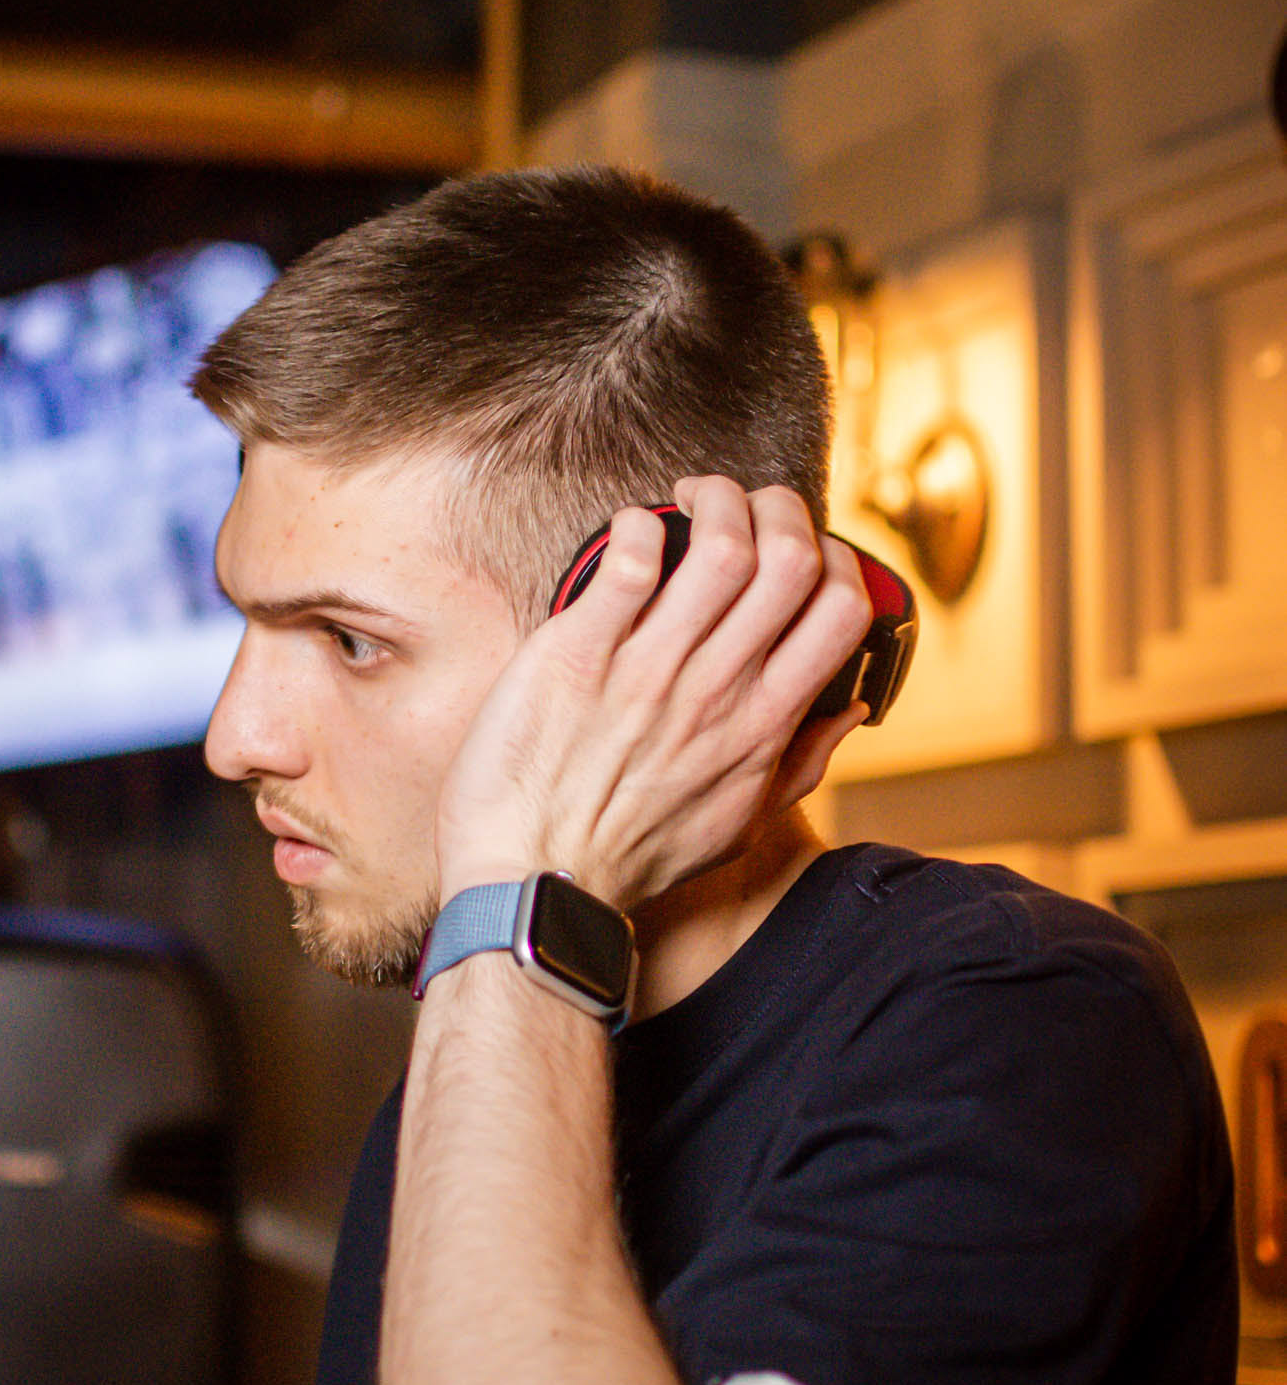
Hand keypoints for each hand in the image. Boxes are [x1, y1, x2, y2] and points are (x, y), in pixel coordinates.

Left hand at [434, 478, 872, 907]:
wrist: (533, 885)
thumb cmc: (629, 859)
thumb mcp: (739, 825)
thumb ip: (801, 763)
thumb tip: (851, 708)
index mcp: (762, 724)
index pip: (841, 610)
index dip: (837, 558)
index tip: (803, 550)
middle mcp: (716, 689)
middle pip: (791, 559)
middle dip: (779, 507)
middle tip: (744, 505)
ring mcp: (648, 668)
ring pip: (720, 546)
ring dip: (714, 501)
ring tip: (690, 499)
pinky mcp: (579, 653)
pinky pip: (628, 562)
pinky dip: (640, 526)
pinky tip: (633, 531)